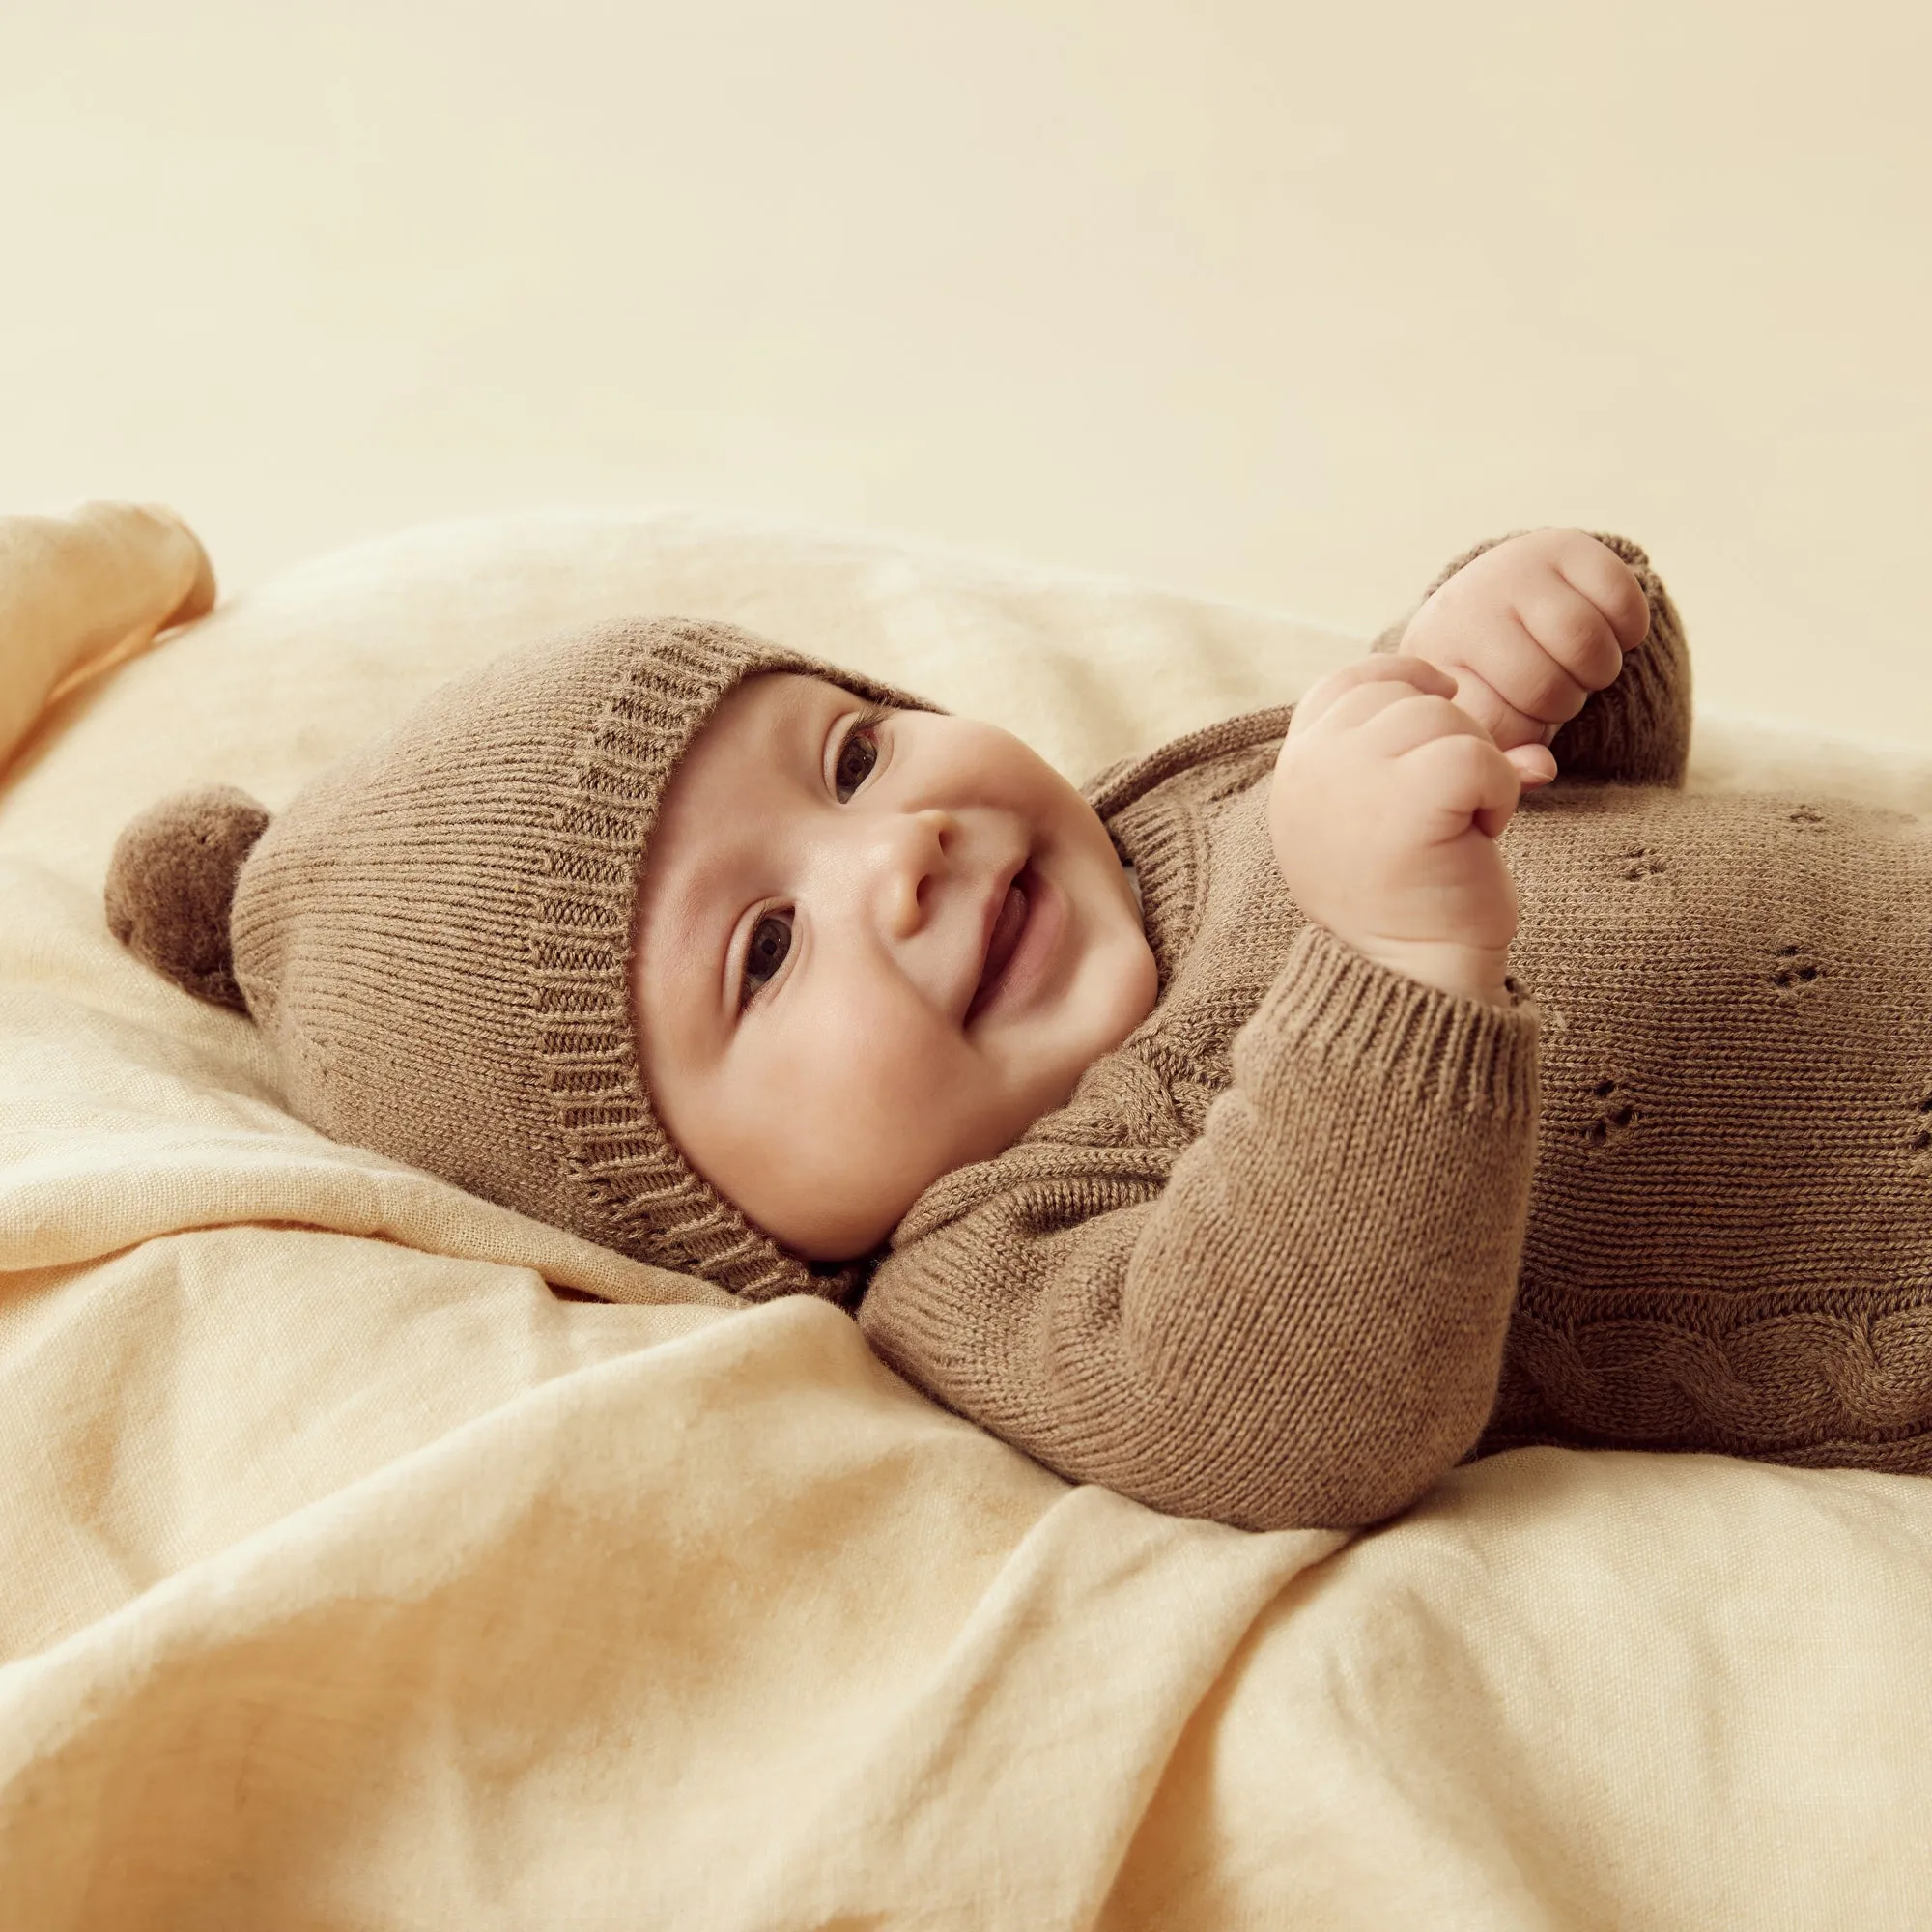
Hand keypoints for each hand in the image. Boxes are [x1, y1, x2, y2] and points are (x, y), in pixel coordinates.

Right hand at [1270, 654, 1521, 1004]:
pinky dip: (1498, 792)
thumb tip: (1505, 725)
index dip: (1402, 680)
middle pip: (1403, 695)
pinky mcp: (1404, 801)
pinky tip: (1479, 836)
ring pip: (1445, 718)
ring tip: (1458, 828)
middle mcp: (1309, 769)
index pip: (1344, 683)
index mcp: (1296, 771)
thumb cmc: (1410, 901)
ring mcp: (1349, 781)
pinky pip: (1477, 755)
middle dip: (1451, 737)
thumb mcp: (1387, 814)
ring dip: (1478, 768)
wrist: (1413, 979)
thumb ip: (1410, 756)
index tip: (1446, 699)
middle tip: (1450, 809)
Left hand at [1397, 530, 1649, 789]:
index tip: (1518, 714)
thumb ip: (1508, 761)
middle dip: (1563, 703)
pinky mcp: (1565, 545)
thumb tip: (1543, 770)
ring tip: (1578, 666)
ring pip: (1587, 646)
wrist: (1500, 595)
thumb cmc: (1492, 678)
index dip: (1527, 732)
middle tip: (1553, 688)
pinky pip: (1622, 604)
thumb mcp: (1486, 722)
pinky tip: (1606, 631)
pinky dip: (1628, 631)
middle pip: (1547, 688)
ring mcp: (1512, 570)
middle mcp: (1465, 609)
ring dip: (1599, 670)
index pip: (1501, 726)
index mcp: (1435, 662)